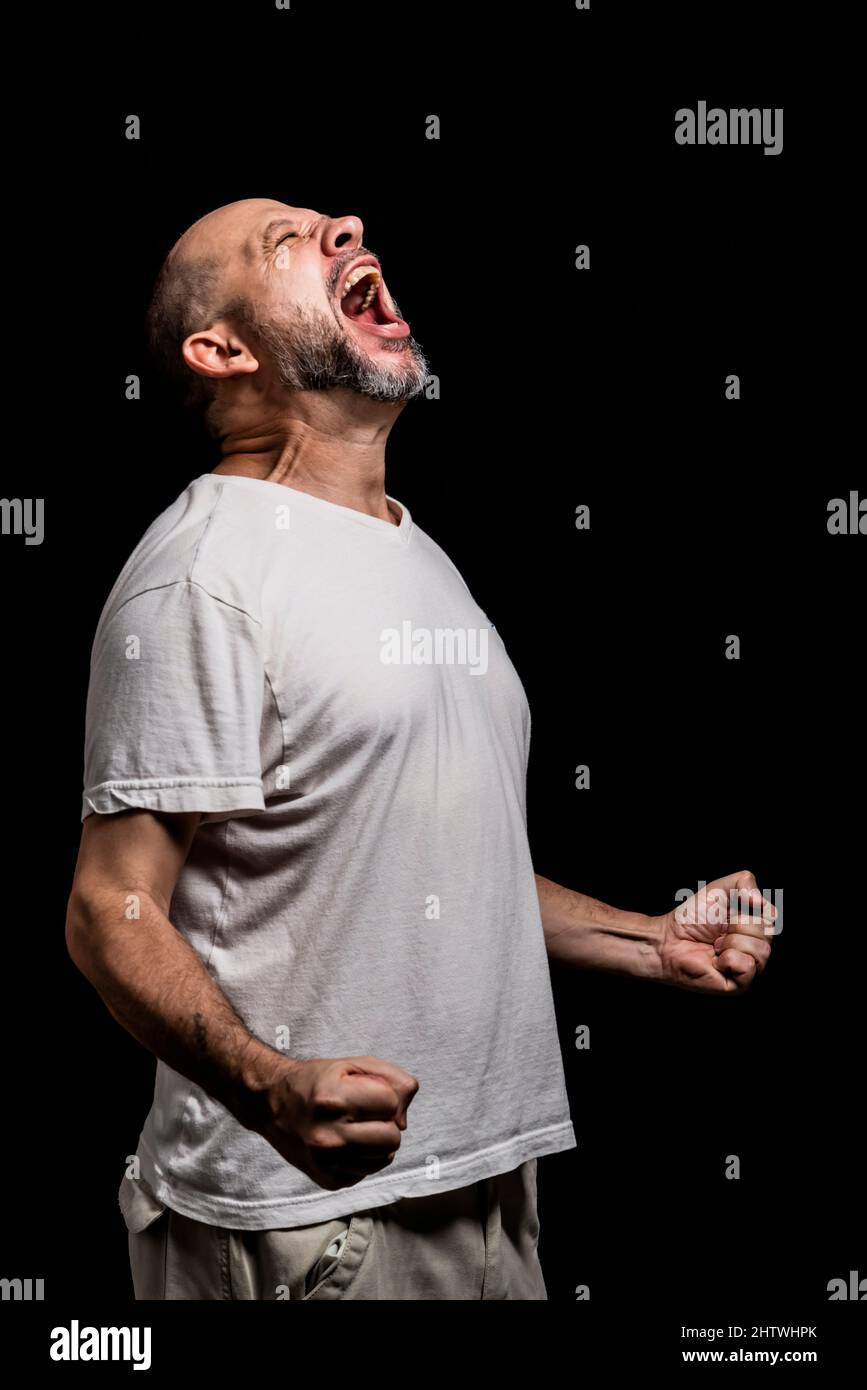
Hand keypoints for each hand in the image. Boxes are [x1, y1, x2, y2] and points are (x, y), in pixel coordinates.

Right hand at [259, 1055, 419, 1189]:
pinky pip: (367, 1171)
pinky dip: (363, 1157)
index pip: (391, 1104)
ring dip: (377, 1141)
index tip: (365, 1093)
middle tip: (363, 1113)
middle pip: (393, 1137)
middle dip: (385, 1122)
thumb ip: (392, 1079)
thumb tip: (404, 1119)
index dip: (384, 1095)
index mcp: (334, 1101)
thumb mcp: (353, 1064)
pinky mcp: (328, 1180)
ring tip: (355, 1128)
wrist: (271, 1104)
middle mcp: (329, 1136)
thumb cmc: (317, 1081)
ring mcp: (327, 1162)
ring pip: (385, 1158)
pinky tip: (344, 1143)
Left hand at [655, 869, 775, 993]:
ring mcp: (750, 968)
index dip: (751, 910)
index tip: (731, 910)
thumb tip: (761, 902)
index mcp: (754, 927)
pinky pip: (748, 966)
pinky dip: (728, 959)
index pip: (772, 916)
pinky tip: (716, 960)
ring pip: (761, 950)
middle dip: (738, 926)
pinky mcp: (740, 984)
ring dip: (732, 942)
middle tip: (718, 932)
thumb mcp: (719, 889)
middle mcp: (755, 948)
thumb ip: (744, 882)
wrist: (669, 940)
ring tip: (716, 945)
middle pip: (768, 932)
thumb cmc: (692, 918)